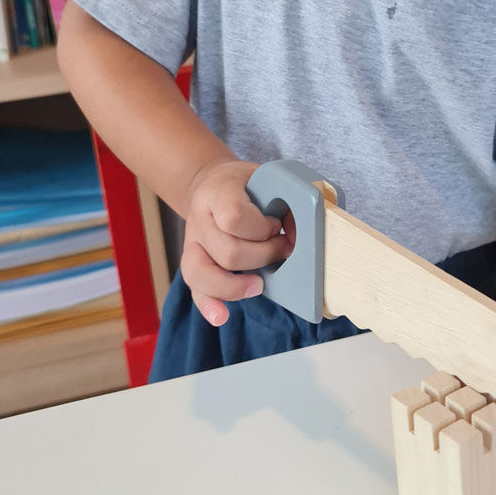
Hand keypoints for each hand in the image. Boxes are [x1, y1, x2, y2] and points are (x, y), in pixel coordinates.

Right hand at [181, 159, 293, 325]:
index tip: (278, 225)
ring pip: (203, 273)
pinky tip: (222, 316)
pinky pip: (195, 289)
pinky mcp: (192, 263)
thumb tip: (303, 234)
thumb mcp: (266, 178)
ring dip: (236, 285)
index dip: (262, 229)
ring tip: (259, 285)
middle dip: (263, 257)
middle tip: (282, 247)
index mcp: (218, 192)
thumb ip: (286, 200)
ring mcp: (193, 243)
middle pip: (228, 252)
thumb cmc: (245, 185)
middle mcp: (200, 219)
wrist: (211, 184)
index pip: (234, 218)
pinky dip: (209, 305)